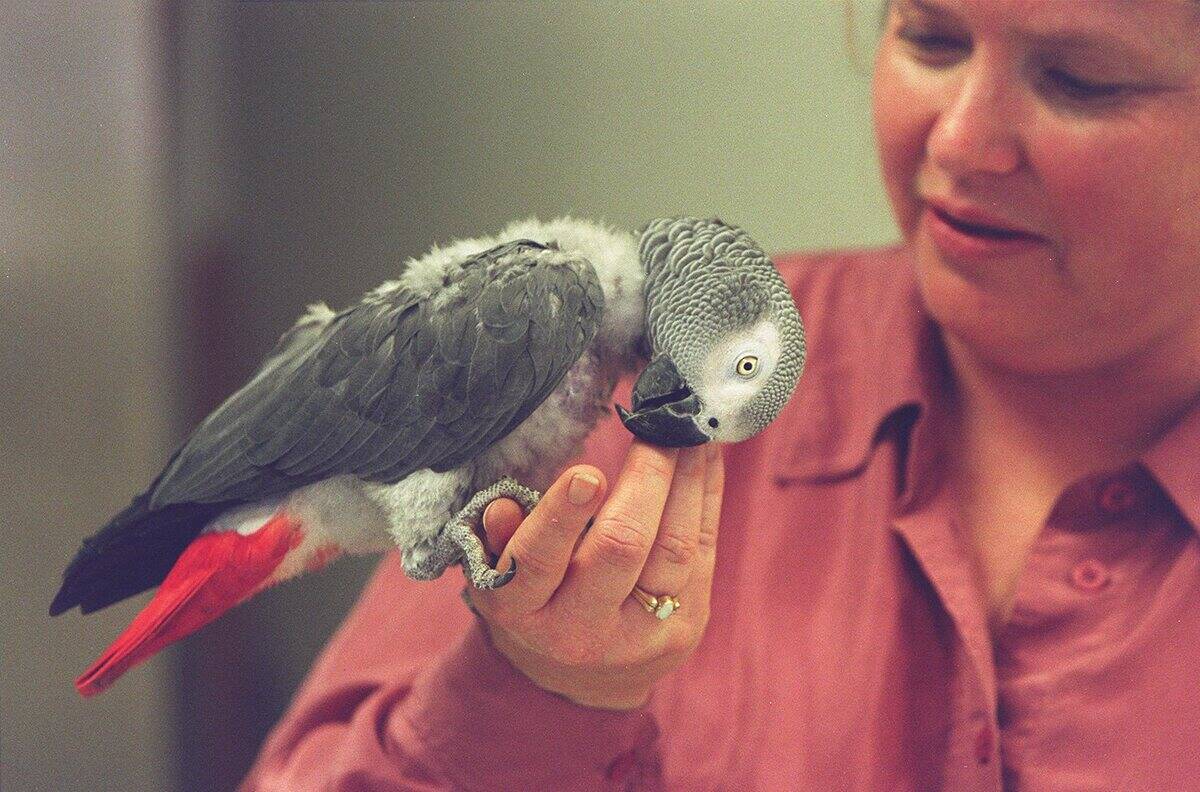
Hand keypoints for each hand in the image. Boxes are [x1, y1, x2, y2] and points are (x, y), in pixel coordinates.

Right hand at [466, 439, 723, 709]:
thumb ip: (499, 537)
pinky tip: (706, 456)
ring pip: (673, 548)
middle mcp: (580, 630)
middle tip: (657, 428)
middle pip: (621, 550)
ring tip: (688, 432)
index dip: (561, 518)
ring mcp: (641, 634)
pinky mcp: (685, 626)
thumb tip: (502, 508)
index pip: (537, 563)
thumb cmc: (534, 594)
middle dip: (645, 481)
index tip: (586, 473)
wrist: (581, 672)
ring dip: (686, 480)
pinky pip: (702, 549)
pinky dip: (706, 495)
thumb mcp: (498, 567)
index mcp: (520, 611)